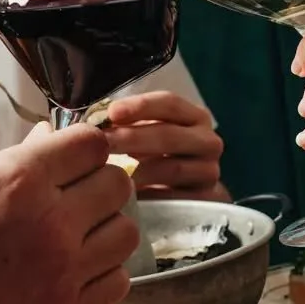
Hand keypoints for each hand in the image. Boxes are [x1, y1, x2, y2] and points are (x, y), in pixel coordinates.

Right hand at [0, 124, 138, 303]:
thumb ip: (4, 160)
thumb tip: (46, 140)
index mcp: (15, 179)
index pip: (92, 144)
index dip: (81, 147)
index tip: (67, 158)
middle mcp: (49, 223)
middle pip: (118, 184)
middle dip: (97, 183)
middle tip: (71, 195)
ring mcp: (61, 273)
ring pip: (126, 232)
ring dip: (104, 228)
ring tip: (73, 234)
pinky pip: (118, 282)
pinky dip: (103, 273)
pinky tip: (72, 271)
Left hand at [101, 91, 227, 199]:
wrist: (184, 194)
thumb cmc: (156, 156)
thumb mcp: (147, 134)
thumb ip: (128, 124)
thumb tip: (95, 120)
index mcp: (195, 117)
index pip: (170, 103)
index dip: (140, 106)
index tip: (111, 113)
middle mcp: (208, 141)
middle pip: (169, 135)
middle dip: (132, 137)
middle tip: (103, 143)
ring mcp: (209, 172)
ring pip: (172, 168)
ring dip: (138, 170)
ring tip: (109, 173)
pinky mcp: (206, 200)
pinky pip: (176, 199)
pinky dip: (151, 197)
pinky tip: (128, 197)